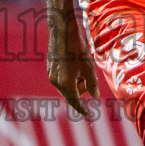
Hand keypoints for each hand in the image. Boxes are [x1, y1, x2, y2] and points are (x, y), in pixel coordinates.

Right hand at [43, 0, 98, 114]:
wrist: (62, 31)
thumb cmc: (78, 49)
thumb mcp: (89, 67)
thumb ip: (92, 84)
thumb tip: (94, 96)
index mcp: (66, 84)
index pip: (75, 102)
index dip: (82, 109)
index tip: (88, 114)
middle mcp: (55, 82)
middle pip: (71, 93)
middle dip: (81, 90)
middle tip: (91, 79)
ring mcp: (50, 74)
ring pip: (65, 85)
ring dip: (76, 83)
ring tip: (84, 68)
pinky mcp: (49, 67)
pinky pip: (61, 77)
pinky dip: (70, 76)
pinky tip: (75, 63)